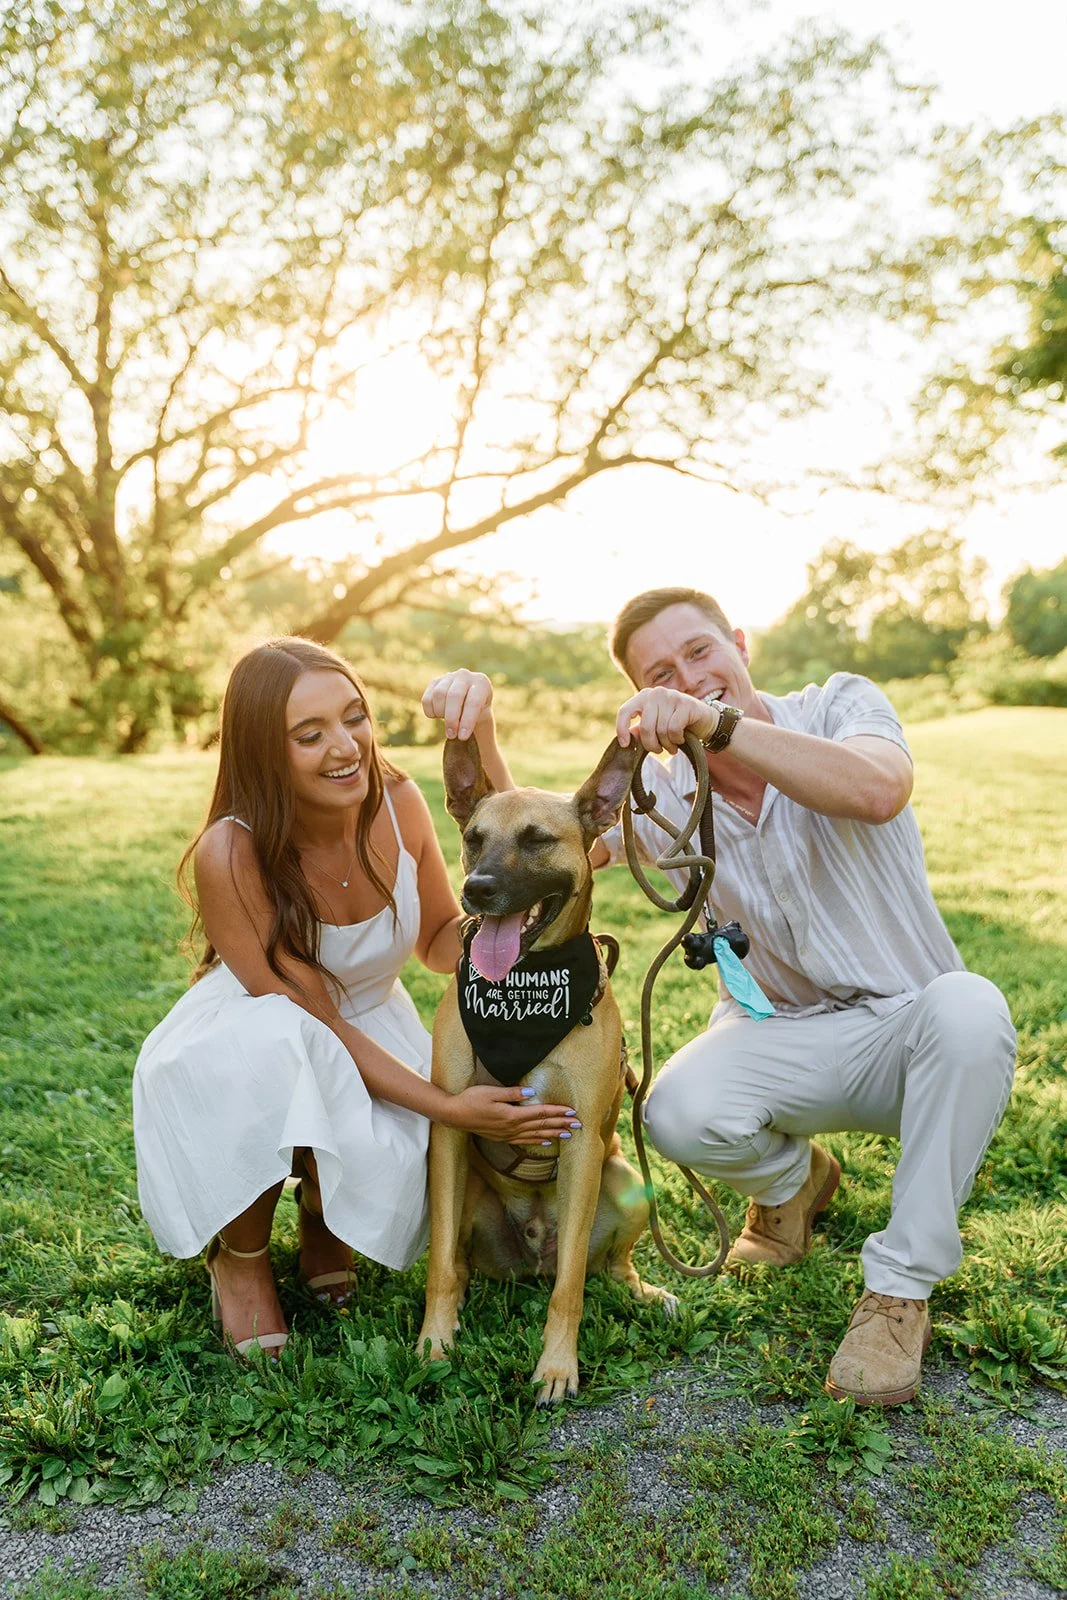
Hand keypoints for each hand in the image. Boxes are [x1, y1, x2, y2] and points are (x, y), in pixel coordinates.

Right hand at [422, 670, 493, 740]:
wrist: (468, 702)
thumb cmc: (477, 712)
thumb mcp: (481, 716)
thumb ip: (472, 723)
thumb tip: (459, 735)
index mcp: (481, 682)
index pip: (473, 701)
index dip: (467, 721)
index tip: (463, 737)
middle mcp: (465, 675)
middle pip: (454, 695)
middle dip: (451, 718)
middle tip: (452, 735)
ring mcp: (448, 677)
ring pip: (438, 695)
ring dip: (441, 714)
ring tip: (448, 723)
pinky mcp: (434, 682)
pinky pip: (427, 699)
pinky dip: (431, 712)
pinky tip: (439, 716)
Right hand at [445, 1084, 581, 1145]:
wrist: (454, 1115)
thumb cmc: (471, 1100)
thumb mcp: (491, 1092)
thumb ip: (512, 1093)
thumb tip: (531, 1093)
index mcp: (512, 1115)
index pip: (540, 1113)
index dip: (557, 1112)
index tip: (572, 1112)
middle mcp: (512, 1127)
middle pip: (542, 1126)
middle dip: (561, 1124)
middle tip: (578, 1125)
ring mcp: (508, 1134)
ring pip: (536, 1135)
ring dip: (553, 1134)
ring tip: (568, 1134)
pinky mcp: (503, 1137)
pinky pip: (525, 1140)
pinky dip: (538, 1141)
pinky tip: (546, 1142)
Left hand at [616, 688, 716, 754]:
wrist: (704, 721)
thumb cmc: (675, 725)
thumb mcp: (654, 727)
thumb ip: (639, 731)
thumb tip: (625, 740)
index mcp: (644, 696)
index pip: (625, 711)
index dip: (622, 729)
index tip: (625, 745)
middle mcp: (656, 693)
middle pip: (645, 727)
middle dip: (651, 744)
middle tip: (659, 750)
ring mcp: (671, 696)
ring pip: (661, 730)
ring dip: (667, 744)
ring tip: (672, 745)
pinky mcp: (686, 704)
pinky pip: (674, 729)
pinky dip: (677, 739)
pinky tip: (681, 738)